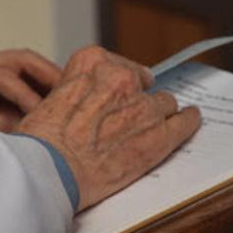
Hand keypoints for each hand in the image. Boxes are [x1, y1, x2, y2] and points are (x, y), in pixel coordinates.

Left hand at [0, 47, 61, 132]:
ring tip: (68, 100)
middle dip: (48, 76)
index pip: (3, 76)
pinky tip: (48, 106)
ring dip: (44, 82)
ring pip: (19, 66)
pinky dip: (32, 90)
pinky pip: (12, 79)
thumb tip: (21, 126)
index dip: (28, 97)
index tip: (47, 117)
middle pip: (18, 60)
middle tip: (74, 95)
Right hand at [17, 46, 199, 211]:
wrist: (48, 170)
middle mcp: (120, 77)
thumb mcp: (50, 97)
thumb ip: (77, 90)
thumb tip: (87, 103)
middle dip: (137, 98)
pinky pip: (184, 123)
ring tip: (152, 126)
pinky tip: (190, 120)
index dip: (119, 82)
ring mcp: (143, 107)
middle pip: (143, 83)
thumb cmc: (42, 140)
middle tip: (127, 116)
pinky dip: (188, 122)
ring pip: (164, 103)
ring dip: (157, 114)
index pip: (118, 64)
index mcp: (91, 62)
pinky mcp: (158, 136)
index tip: (119, 92)